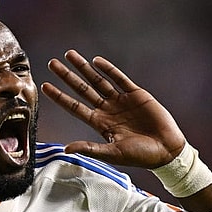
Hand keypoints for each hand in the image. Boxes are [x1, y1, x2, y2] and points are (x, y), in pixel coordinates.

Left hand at [41, 50, 185, 168]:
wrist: (166, 150)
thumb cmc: (140, 156)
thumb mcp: (112, 153)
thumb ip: (90, 149)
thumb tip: (66, 149)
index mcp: (99, 124)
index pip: (74, 107)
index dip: (59, 96)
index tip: (45, 86)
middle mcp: (107, 110)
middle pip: (82, 89)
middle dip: (67, 76)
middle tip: (52, 64)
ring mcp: (120, 101)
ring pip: (98, 80)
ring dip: (84, 68)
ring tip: (69, 55)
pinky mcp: (136, 95)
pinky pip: (119, 79)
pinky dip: (108, 69)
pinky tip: (96, 61)